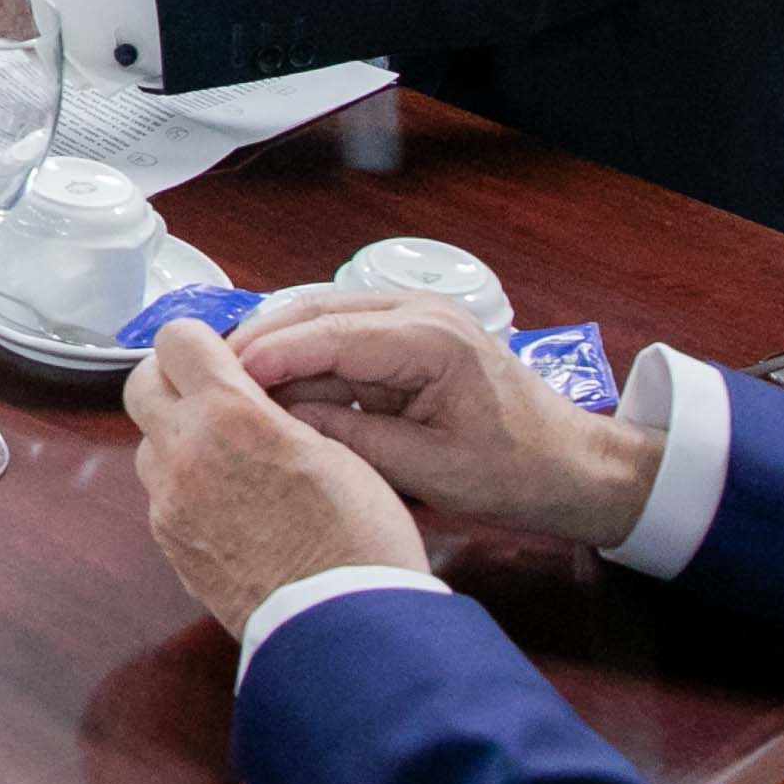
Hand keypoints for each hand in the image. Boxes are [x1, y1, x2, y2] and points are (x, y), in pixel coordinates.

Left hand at [127, 320, 428, 638]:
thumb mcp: (334, 448)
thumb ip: (274, 412)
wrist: (346, 628)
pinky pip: (161, 496)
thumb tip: (247, 397)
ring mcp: (169, 503)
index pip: (177, 339)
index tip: (225, 357)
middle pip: (142, 385)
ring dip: (177, 439)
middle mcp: (184, 452)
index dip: (200, 342)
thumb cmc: (360, 535)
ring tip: (230, 460)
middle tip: (215, 398)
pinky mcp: (169, 546)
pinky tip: (231, 508)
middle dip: (173, 383)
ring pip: (147, 444)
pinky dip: (185, 488)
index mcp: (231, 415)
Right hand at [231, 290, 663, 547]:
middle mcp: (417, 310)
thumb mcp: (431, 470)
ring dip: (275, 342)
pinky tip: (271, 378)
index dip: (269, 355)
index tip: (220, 378)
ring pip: (321, 313)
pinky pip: (340, 330)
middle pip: (315, 310)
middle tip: (207, 375)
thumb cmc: (513, 473)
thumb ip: (353, 438)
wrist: (576, 466)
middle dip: (259, 340)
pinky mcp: (408, 330)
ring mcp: (413, 313)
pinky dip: (302, 350)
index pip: (329, 335)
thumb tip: (280, 418)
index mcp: (430, 340)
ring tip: (227, 378)